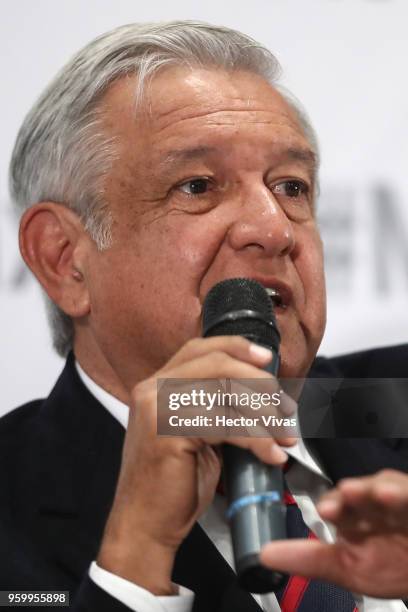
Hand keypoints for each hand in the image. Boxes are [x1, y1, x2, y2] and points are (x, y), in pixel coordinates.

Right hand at [97, 336, 294, 593]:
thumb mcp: (194, 433)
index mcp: (156, 384)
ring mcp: (157, 409)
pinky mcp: (168, 433)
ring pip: (225, 393)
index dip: (236, 347)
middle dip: (259, 382)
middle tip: (284, 407)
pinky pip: (226, 425)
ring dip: (264, 415)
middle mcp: (152, 389)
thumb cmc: (174, 482)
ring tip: (284, 435)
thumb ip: (213, 405)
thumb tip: (260, 391)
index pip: (199, 348)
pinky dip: (257, 439)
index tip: (267, 358)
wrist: (144, 524)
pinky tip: (271, 455)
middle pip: (217, 364)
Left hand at [260, 469, 407, 598]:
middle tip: (347, 493)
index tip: (327, 510)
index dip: (332, 506)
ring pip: (384, 487)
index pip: (336, 506)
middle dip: (353, 492)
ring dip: (375, 489)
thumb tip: (265, 554)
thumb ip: (307, 560)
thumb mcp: (347, 568)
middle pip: (360, 492)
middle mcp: (371, 504)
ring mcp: (395, 500)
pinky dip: (402, 493)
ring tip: (373, 493)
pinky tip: (392, 495)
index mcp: (351, 517)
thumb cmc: (389, 565)